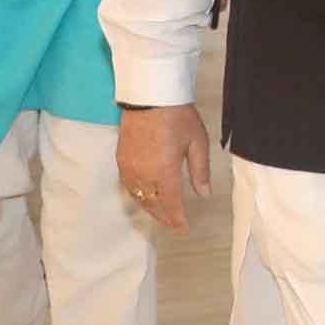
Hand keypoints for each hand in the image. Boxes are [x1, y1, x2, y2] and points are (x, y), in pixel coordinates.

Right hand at [117, 101, 210, 232]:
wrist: (150, 97)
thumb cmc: (178, 117)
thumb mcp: (197, 143)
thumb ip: (200, 171)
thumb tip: (204, 194)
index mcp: (165, 172)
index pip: (171, 204)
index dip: (177, 218)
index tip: (183, 228)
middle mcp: (144, 174)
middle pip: (152, 204)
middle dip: (163, 217)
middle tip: (173, 224)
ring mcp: (129, 167)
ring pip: (138, 197)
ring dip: (149, 208)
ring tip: (160, 214)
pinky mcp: (121, 159)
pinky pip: (128, 185)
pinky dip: (137, 196)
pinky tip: (144, 196)